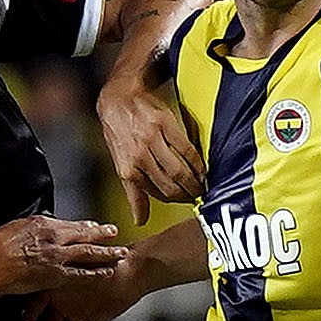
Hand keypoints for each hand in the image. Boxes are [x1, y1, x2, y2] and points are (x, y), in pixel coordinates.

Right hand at [0, 215, 127, 296]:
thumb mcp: (16, 226)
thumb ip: (33, 227)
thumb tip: (39, 226)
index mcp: (44, 225)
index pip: (71, 224)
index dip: (86, 226)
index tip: (95, 225)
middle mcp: (55, 239)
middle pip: (85, 235)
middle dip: (103, 234)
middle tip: (115, 233)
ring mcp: (57, 258)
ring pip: (88, 253)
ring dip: (107, 253)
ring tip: (121, 253)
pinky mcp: (56, 276)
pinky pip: (81, 274)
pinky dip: (96, 273)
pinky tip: (106, 273)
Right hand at [21, 269, 141, 320]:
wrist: (132, 274)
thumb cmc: (107, 264)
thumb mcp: (82, 268)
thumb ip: (63, 276)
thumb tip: (40, 283)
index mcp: (53, 283)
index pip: (34, 301)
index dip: (29, 314)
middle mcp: (58, 298)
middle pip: (40, 318)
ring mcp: (69, 311)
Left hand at [99, 75, 203, 218]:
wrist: (118, 100)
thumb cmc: (119, 133)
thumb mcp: (120, 164)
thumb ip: (133, 193)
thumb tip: (140, 220)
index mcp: (128, 169)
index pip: (156, 193)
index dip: (174, 200)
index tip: (185, 202)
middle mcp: (139, 156)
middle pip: (170, 185)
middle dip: (187, 195)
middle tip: (198, 196)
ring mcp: (153, 140)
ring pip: (179, 170)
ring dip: (194, 182)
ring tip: (202, 185)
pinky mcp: (165, 125)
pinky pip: (186, 149)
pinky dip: (197, 162)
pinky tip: (202, 168)